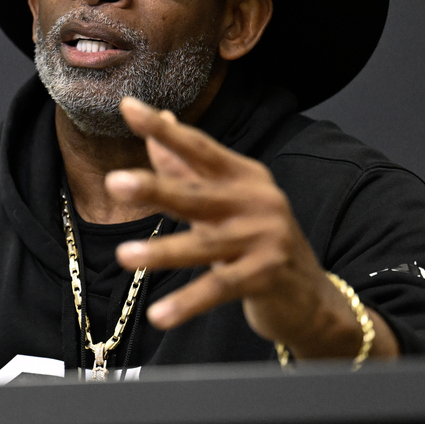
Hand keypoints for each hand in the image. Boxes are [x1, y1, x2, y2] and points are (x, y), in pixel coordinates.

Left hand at [107, 96, 396, 359]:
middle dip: (154, 187)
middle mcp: (257, 200)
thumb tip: (161, 116)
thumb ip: (189, 163)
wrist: (311, 295)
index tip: (128, 107)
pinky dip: (187, 303)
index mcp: (243, 175)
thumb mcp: (226, 198)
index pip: (198, 146)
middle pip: (195, 192)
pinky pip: (218, 288)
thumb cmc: (257, 239)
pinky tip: (158, 316)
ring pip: (203, 245)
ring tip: (123, 256)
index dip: (164, 128)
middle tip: (113, 183)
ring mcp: (264, 238)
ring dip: (161, 252)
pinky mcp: (267, 276)